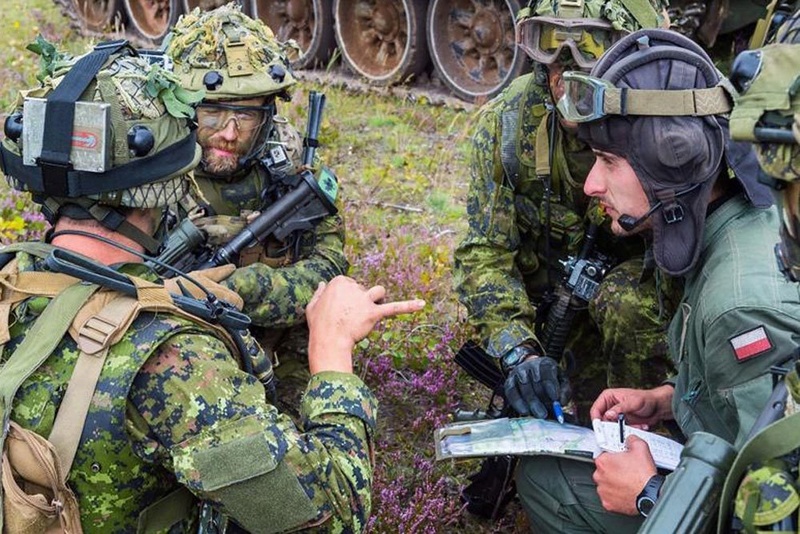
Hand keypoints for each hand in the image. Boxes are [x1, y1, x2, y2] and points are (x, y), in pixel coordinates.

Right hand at [306, 276, 425, 373]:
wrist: (328, 340)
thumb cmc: (319, 325)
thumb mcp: (312, 306)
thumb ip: (318, 293)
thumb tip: (322, 285)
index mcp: (339, 281)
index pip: (350, 284)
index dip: (347, 298)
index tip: (341, 310)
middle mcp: (354, 287)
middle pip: (364, 289)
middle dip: (360, 302)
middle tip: (349, 319)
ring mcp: (365, 300)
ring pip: (378, 292)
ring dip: (377, 299)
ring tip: (369, 312)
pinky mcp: (374, 313)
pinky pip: (395, 308)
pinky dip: (409, 306)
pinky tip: (422, 304)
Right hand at [503, 355, 569, 417]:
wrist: (532, 370)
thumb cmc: (550, 379)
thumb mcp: (561, 381)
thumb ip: (565, 391)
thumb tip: (562, 403)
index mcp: (546, 363)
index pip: (547, 371)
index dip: (551, 385)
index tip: (555, 398)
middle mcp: (530, 365)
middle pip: (534, 382)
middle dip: (539, 399)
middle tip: (543, 414)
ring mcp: (518, 372)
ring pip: (523, 387)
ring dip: (530, 402)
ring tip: (536, 415)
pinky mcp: (510, 380)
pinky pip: (511, 391)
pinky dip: (517, 402)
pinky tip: (524, 411)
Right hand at [589, 385, 674, 429]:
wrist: (658, 406)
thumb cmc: (646, 399)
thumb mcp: (633, 402)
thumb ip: (620, 408)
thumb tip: (608, 414)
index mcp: (608, 397)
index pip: (596, 409)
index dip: (596, 419)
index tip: (600, 428)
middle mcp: (610, 406)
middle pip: (602, 421)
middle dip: (612, 427)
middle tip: (619, 430)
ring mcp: (616, 416)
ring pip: (612, 428)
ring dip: (622, 430)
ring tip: (635, 425)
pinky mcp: (622, 423)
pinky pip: (621, 431)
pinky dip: (629, 431)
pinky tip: (639, 426)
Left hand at [593, 435, 656, 514]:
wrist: (651, 495)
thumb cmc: (644, 475)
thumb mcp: (640, 448)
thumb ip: (631, 440)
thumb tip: (629, 439)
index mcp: (603, 461)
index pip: (603, 455)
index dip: (613, 456)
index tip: (619, 458)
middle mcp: (599, 476)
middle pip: (603, 470)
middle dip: (613, 469)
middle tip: (625, 470)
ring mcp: (602, 490)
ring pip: (605, 483)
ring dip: (613, 482)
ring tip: (626, 481)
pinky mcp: (607, 503)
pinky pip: (609, 497)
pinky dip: (615, 495)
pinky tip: (625, 491)